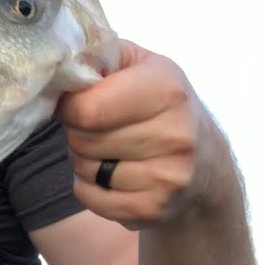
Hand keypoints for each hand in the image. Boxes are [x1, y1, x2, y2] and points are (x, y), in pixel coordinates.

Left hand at [57, 40, 222, 230]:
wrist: (207, 165)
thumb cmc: (163, 105)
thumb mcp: (141, 65)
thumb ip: (100, 55)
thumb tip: (58, 64)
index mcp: (167, 89)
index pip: (87, 108)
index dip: (70, 106)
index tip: (77, 103)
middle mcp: (174, 134)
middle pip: (82, 139)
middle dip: (79, 132)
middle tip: (99, 127)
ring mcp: (166, 177)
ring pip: (84, 169)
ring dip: (84, 160)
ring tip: (110, 149)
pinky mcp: (154, 209)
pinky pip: (90, 198)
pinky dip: (90, 188)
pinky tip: (112, 175)